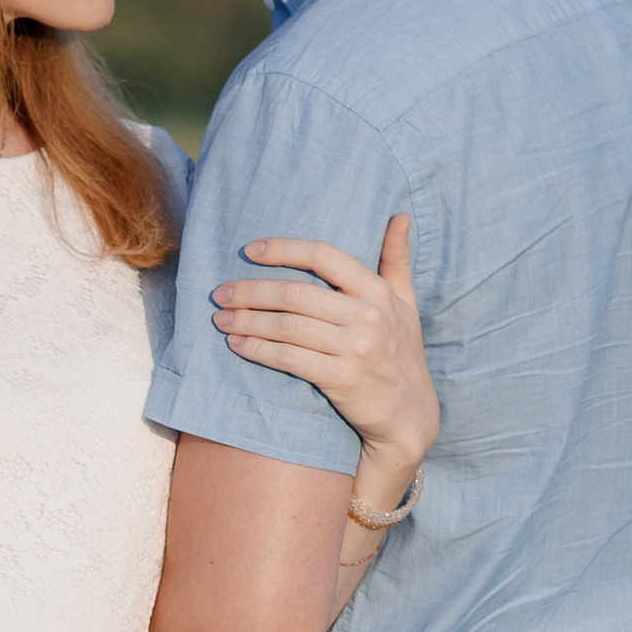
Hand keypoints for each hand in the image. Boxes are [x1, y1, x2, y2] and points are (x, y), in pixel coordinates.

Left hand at [210, 214, 436, 487]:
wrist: (410, 417)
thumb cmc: (402, 354)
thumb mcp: (407, 304)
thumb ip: (397, 260)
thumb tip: (399, 215)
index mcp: (378, 290)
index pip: (323, 255)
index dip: (282, 249)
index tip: (248, 251)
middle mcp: (368, 315)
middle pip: (295, 293)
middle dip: (251, 291)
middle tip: (221, 294)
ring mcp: (355, 349)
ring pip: (286, 326)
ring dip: (247, 321)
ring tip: (222, 319)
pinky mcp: (340, 379)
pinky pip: (288, 359)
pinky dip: (258, 350)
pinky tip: (237, 345)